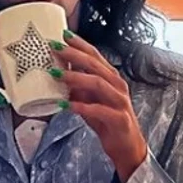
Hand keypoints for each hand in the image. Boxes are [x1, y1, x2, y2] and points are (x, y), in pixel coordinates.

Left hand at [50, 31, 147, 182]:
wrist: (127, 147)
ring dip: (76, 77)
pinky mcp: (119, 119)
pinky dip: (83, 107)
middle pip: (95, 65)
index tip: (63, 35)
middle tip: (55, 48)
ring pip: (98, 83)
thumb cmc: (107, 121)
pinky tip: (68, 106)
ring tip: (58, 74)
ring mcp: (120, 102)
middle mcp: (117, 86)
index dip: (80, 44)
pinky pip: (99, 110)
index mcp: (111, 78)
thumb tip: (58, 73)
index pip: (95, 56)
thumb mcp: (89, 100)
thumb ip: (77, 88)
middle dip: (74, 55)